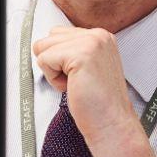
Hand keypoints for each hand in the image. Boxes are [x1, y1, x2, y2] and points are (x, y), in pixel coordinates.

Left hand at [32, 26, 137, 143]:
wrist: (112, 122)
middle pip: (49, 38)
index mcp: (101, 36)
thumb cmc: (98, 102)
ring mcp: (91, 42)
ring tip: (76, 82)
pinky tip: (73, 86)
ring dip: (54, 70)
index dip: (61, 59)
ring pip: (44, 48)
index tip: (80, 75)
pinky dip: (53, 79)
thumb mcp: (89, 66)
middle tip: (78, 80)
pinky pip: (44, 60)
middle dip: (55, 62)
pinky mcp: (80, 54)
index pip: (59, 34)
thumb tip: (45, 46)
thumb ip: (74, 50)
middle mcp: (98, 35)